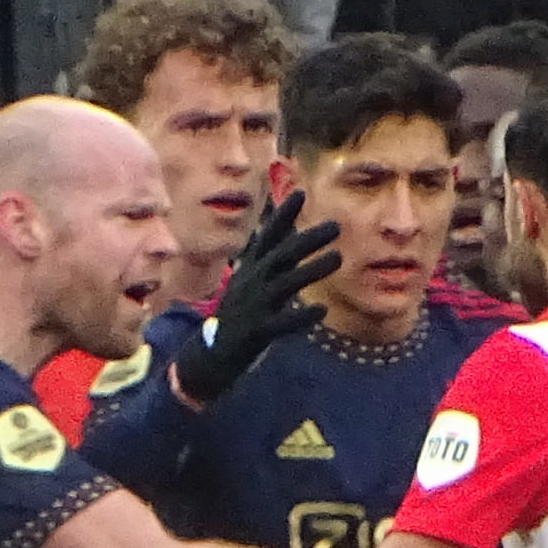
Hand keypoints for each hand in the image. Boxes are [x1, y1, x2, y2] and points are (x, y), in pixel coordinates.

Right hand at [170, 191, 339, 403]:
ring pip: (285, 284)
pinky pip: (282, 322)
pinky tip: (320, 310)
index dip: (284, 215)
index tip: (300, 192)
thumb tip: (295, 234)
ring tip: (338, 258)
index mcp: (251, 270)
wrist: (209, 355)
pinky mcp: (256, 332)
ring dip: (311, 270)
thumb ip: (275, 261)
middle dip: (308, 239)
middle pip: (282, 255)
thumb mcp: (252, 283)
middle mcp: (252, 283)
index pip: (269, 237)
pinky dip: (301, 316)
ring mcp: (253, 307)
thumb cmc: (238, 315)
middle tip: (336, 226)